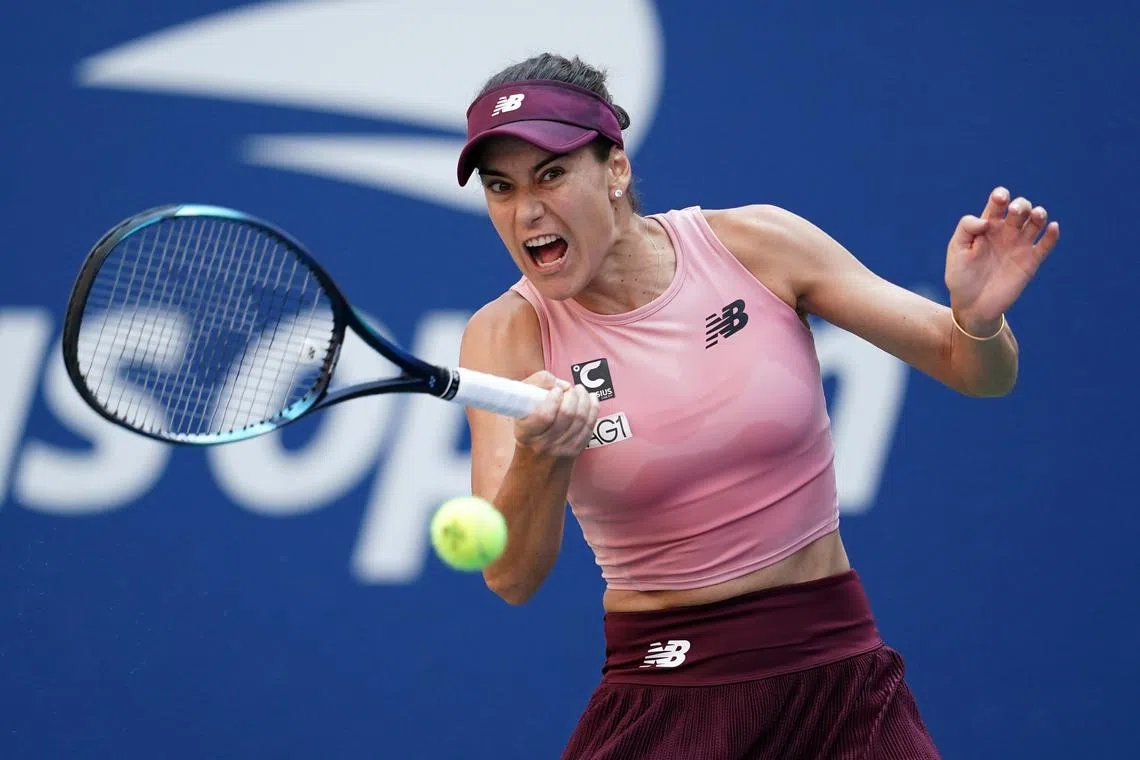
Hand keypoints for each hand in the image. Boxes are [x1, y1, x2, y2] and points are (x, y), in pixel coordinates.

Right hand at [514, 371, 599, 457]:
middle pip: (567, 414)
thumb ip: (536, 386)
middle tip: (569, 388)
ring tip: (579, 390)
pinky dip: (593, 409)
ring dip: (583, 399)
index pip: (545, 416)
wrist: (534, 460)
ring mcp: (561, 449)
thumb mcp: (521, 405)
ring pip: (581, 419)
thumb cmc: (527, 425)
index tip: (556, 390)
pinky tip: (591, 399)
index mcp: (526, 433)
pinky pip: (590, 426)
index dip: (554, 399)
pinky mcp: (575, 449)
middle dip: (572, 395)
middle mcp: (543, 444)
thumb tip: (559, 383)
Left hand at [944, 186, 1060, 333]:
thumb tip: (986, 220)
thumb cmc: (960, 276)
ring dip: (1039, 214)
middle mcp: (1006, 232)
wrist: (971, 305)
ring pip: (1035, 222)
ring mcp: (1019, 246)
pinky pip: (1046, 245)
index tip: (1000, 199)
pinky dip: (1052, 235)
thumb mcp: (956, 250)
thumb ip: (966, 228)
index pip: (998, 204)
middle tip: (1015, 211)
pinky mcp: (1031, 262)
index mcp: (987, 226)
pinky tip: (1052, 227)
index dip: (1001, 196)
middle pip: (1020, 209)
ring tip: (1036, 215)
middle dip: (1021, 204)